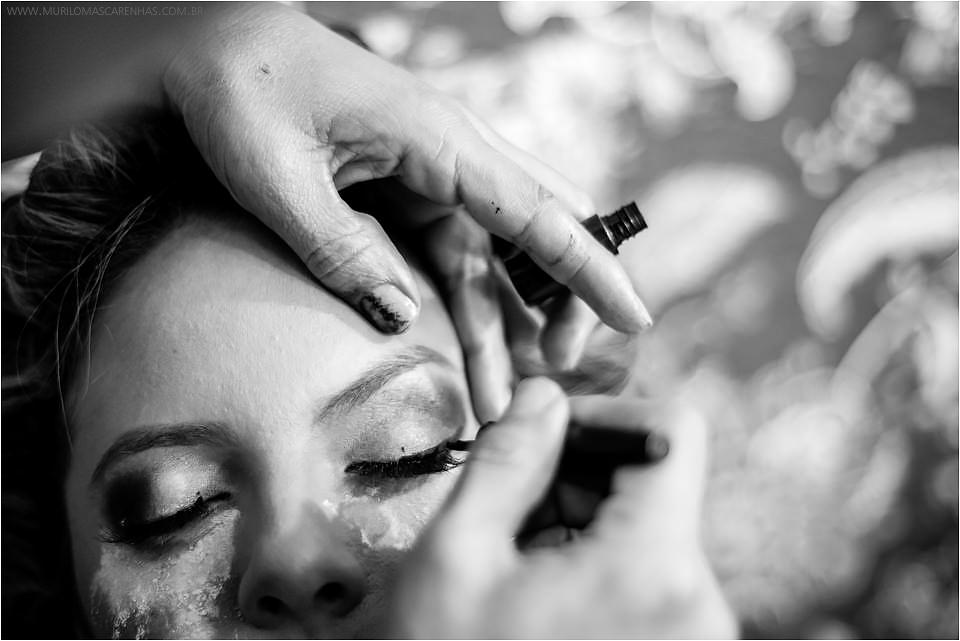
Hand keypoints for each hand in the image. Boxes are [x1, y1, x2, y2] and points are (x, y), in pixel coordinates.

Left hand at [162, 4, 650, 339]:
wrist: (207, 45)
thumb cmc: (239, 92)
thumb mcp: (278, 179)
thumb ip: (342, 251)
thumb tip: (401, 318)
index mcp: (438, 139)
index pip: (538, 212)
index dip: (591, 270)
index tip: (635, 317)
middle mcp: (451, 154)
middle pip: (538, 231)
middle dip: (560, 303)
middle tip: (557, 370)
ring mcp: (431, 172)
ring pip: (495, 255)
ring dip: (504, 323)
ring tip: (498, 399)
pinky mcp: (407, 189)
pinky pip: (453, 252)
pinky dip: (466, 304)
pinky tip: (469, 355)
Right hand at [383, 379, 736, 638]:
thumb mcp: (456, 557)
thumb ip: (507, 460)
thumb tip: (541, 397)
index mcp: (653, 569)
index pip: (671, 431)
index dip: (604, 414)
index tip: (544, 434)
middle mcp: (699, 603)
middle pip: (656, 479)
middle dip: (578, 474)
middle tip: (509, 503)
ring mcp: (695, 633)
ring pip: (648, 524)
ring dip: (578, 518)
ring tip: (515, 558)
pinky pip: (649, 571)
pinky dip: (594, 559)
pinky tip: (537, 589)